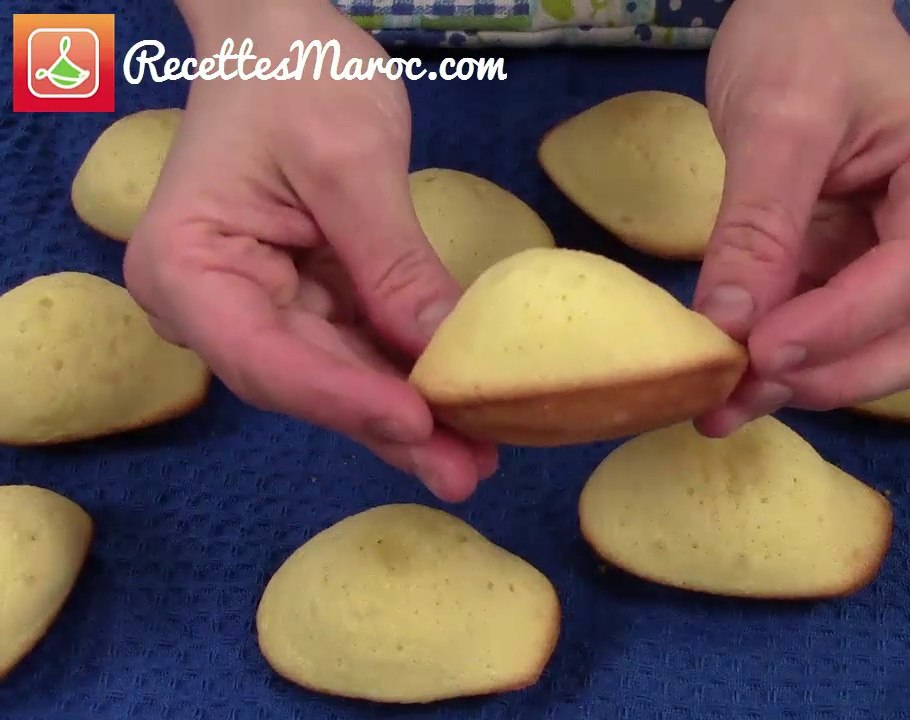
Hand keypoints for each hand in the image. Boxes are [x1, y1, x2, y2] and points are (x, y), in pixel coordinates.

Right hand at [125, 0, 495, 500]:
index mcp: (187, 268)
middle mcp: (214, 304)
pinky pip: (360, 349)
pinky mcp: (309, 300)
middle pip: (306, 381)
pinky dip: (409, 375)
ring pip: (339, 377)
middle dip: (389, 425)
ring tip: (476, 458)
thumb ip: (391, 262)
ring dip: (407, 415)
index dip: (342, 398)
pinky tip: (460, 412)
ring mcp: (263, 305)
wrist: (281, 37)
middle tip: (465, 472)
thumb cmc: (296, 75)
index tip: (416, 421)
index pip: (264, 355)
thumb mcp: (347, 162)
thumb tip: (443, 352)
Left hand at [692, 0, 909, 435]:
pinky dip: (794, 363)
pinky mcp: (876, 271)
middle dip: (833, 374)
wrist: (808, 13)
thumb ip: (757, 227)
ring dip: (810, 383)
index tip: (758, 351)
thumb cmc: (807, 41)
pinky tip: (734, 381)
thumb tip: (728, 330)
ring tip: (723, 402)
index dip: (838, 327)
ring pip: (889, 352)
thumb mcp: (775, 122)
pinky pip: (846, 336)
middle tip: (739, 392)